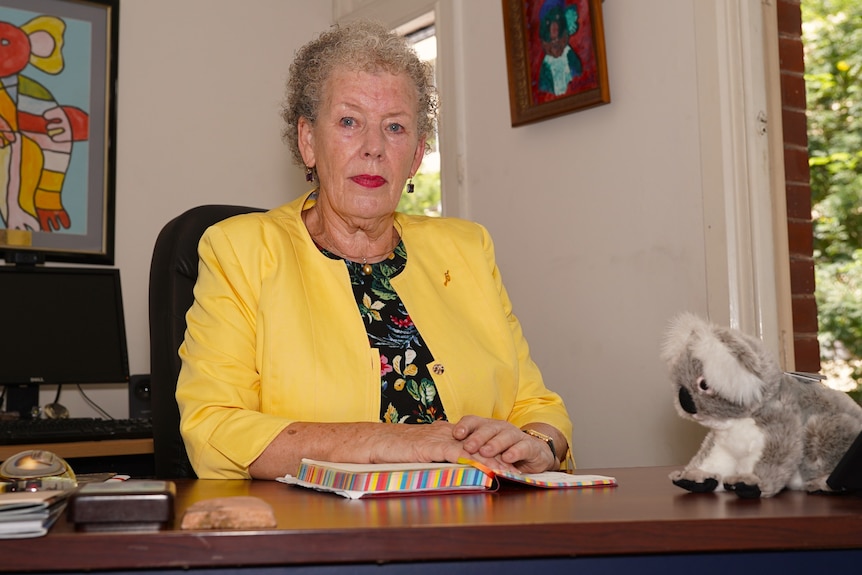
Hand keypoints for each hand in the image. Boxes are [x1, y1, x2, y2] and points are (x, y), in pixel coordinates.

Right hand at [384, 420, 515, 471]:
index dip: (491, 451)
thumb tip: (447, 467)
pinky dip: (474, 462)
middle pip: (478, 444)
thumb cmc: (393, 448)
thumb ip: (434, 455)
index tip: (507, 462)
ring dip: (493, 461)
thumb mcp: (419, 451)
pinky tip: (486, 470)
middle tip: (517, 467)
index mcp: (443, 433)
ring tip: (509, 471)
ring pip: (473, 449)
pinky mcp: (432, 447)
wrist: (374, 441)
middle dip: (499, 456)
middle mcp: (445, 433)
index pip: (473, 442)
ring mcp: (439, 439)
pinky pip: (458, 455)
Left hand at [451, 415, 556, 473]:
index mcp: (487, 426)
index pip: (473, 421)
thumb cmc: (503, 450)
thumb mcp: (486, 448)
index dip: (464, 426)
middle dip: (477, 437)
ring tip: (485, 452)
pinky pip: (522, 447)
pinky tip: (508, 458)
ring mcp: (516, 436)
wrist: (534, 452)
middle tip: (468, 446)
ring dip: (494, 444)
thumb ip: (469, 449)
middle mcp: (501, 428)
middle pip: (488, 429)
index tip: (455, 434)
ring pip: (504, 436)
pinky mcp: (530, 446)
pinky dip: (515, 452)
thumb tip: (445, 452)